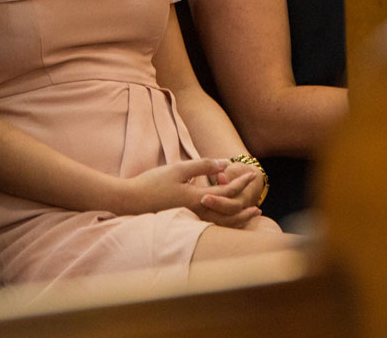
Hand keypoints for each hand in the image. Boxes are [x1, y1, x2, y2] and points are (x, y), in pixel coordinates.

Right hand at [114, 158, 257, 223]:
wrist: (129, 202)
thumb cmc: (152, 183)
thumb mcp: (178, 169)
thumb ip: (203, 166)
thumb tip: (226, 163)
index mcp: (197, 199)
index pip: (227, 192)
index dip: (241, 182)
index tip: (252, 174)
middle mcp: (197, 213)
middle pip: (229, 213)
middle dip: (245, 203)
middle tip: (257, 197)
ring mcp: (190, 220)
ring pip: (221, 223)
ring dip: (237, 215)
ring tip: (249, 211)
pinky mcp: (184, 221)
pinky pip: (210, 224)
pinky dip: (222, 219)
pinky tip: (224, 212)